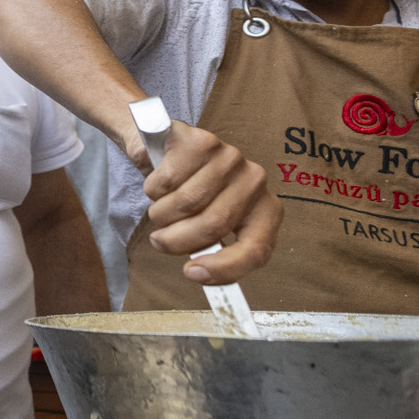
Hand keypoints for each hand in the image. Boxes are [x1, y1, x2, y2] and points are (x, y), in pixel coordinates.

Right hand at [126, 120, 280, 284]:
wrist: (167, 148)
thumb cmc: (191, 193)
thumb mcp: (208, 224)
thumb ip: (211, 249)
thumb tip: (201, 276)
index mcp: (265, 211)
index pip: (257, 249)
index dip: (224, 268)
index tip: (192, 273)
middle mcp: (255, 182)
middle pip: (214, 225)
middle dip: (177, 241)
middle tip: (160, 242)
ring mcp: (231, 158)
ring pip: (187, 203)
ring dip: (160, 215)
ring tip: (159, 210)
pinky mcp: (203, 142)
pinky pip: (169, 180)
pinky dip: (153, 189)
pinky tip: (158, 183)